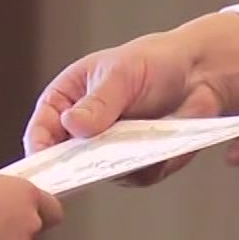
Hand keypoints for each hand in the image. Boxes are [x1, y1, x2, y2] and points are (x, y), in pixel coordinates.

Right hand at [22, 12, 238, 185]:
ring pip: (102, 174)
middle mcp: (83, 132)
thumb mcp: (121, 73)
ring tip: (136, 145)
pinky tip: (163, 148)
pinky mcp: (138, 165)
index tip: (47, 162)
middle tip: (89, 164)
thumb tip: (71, 125)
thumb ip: (98, 102)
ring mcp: (110, 151)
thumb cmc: (152, 61)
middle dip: (76, 167)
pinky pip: (138, 177)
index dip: (40, 148)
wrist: (198, 72)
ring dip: (118, 165)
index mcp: (66, 101)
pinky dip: (150, 166)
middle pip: (66, 162)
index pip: (41, 130)